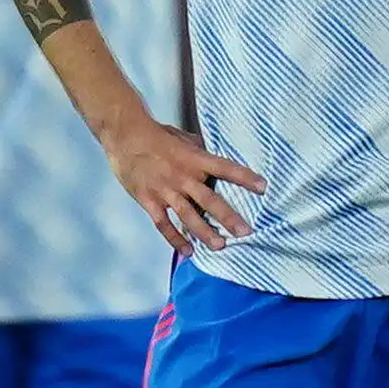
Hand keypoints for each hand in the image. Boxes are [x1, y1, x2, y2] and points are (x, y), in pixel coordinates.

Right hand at [106, 115, 265, 252]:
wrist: (125, 136)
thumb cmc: (156, 135)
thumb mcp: (183, 138)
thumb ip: (200, 152)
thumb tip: (215, 158)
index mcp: (194, 159)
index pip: (224, 168)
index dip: (244, 177)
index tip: (263, 187)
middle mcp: (182, 177)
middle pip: (209, 200)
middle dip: (228, 217)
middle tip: (245, 232)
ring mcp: (165, 190)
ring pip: (188, 215)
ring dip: (205, 232)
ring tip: (220, 246)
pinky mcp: (149, 200)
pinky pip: (164, 224)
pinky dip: (175, 239)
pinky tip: (187, 251)